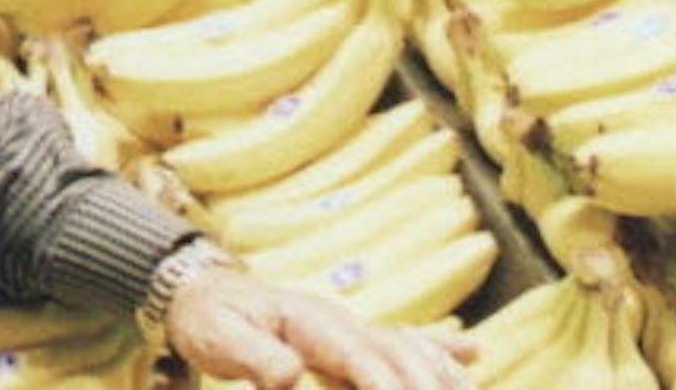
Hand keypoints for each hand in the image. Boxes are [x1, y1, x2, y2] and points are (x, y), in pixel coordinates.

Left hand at [167, 266, 474, 388]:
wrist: (203, 294)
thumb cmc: (210, 320)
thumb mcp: (220, 338)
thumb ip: (254, 356)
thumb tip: (290, 377)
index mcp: (311, 320)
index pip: (362, 355)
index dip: (388, 384)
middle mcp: (340, 320)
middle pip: (398, 354)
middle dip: (428, 385)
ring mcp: (349, 326)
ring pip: (411, 348)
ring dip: (443, 372)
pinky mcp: (351, 337)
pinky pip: (404, 341)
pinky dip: (439, 349)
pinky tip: (472, 354)